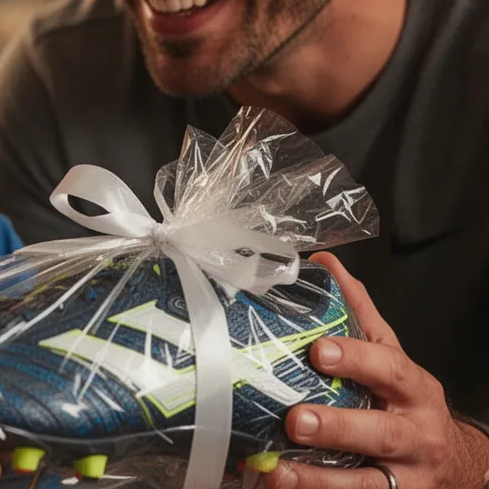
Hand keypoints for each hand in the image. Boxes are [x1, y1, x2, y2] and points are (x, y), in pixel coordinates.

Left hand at [265, 252, 488, 488]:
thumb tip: (324, 264)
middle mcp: (414, 435)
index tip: (319, 351)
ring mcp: (405, 478)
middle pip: (380, 433)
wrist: (454, 464)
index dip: (356, 359)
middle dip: (337, 427)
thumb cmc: (407, 403)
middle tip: (295, 419)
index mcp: (413, 389)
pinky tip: (282, 487)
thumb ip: (359, 314)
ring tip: (276, 469)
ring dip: (318, 478)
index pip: (389, 369)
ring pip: (365, 483)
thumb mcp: (390, 357)